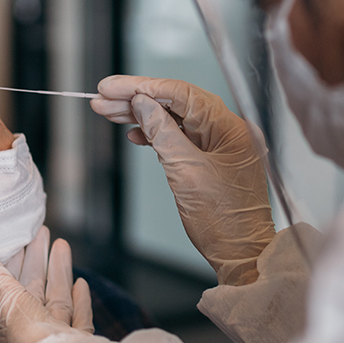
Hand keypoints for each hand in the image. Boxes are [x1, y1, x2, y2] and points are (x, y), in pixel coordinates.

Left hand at [0, 225, 93, 342]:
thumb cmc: (27, 338)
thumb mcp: (0, 295)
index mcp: (1, 333)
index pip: (2, 292)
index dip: (10, 264)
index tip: (18, 242)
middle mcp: (26, 339)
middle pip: (31, 293)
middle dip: (37, 261)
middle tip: (42, 233)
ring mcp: (53, 342)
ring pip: (55, 302)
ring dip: (58, 272)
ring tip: (62, 245)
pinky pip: (76, 321)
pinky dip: (79, 302)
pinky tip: (81, 284)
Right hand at [92, 76, 274, 285]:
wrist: (242, 256)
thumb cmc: (224, 222)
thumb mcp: (185, 173)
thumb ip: (162, 133)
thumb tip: (143, 103)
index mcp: (230, 128)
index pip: (181, 93)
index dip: (143, 86)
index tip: (112, 87)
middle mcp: (228, 130)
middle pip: (176, 103)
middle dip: (137, 99)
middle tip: (102, 99)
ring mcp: (220, 145)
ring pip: (175, 120)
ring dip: (142, 116)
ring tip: (108, 113)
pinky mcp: (211, 160)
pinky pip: (180, 138)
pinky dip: (156, 135)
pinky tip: (133, 133)